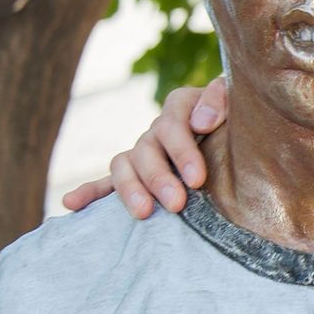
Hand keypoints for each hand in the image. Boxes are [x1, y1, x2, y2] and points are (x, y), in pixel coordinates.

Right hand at [60, 77, 228, 218]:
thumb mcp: (239, 104)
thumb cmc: (242, 121)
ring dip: (130, 189)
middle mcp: (157, 130)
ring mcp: (143, 152)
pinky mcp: (135, 175)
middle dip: (160, 178)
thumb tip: (201, 121)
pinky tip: (72, 203)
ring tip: (143, 213)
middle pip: (147, 149)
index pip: (172, 122)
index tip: (197, 178)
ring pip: (124, 165)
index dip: (182, 150)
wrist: (238, 134)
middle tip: (177, 203)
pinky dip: (89, 192)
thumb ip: (222, 100)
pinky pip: (105, 182)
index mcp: (181, 108)